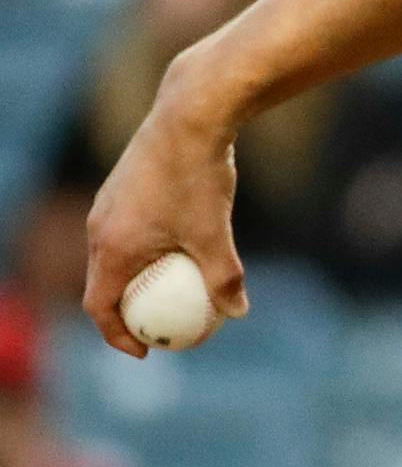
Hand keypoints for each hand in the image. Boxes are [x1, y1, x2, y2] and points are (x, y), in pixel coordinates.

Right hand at [83, 58, 247, 357]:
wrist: (189, 115)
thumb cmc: (199, 176)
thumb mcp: (215, 233)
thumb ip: (224, 277)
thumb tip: (238, 313)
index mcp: (111, 245)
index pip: (99, 306)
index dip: (117, 335)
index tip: (145, 350)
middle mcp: (100, 225)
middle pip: (103, 282)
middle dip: (127, 311)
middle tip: (159, 328)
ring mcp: (108, 203)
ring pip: (115, 253)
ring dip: (136, 278)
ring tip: (171, 292)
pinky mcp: (123, 185)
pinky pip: (127, 230)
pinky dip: (145, 249)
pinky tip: (182, 247)